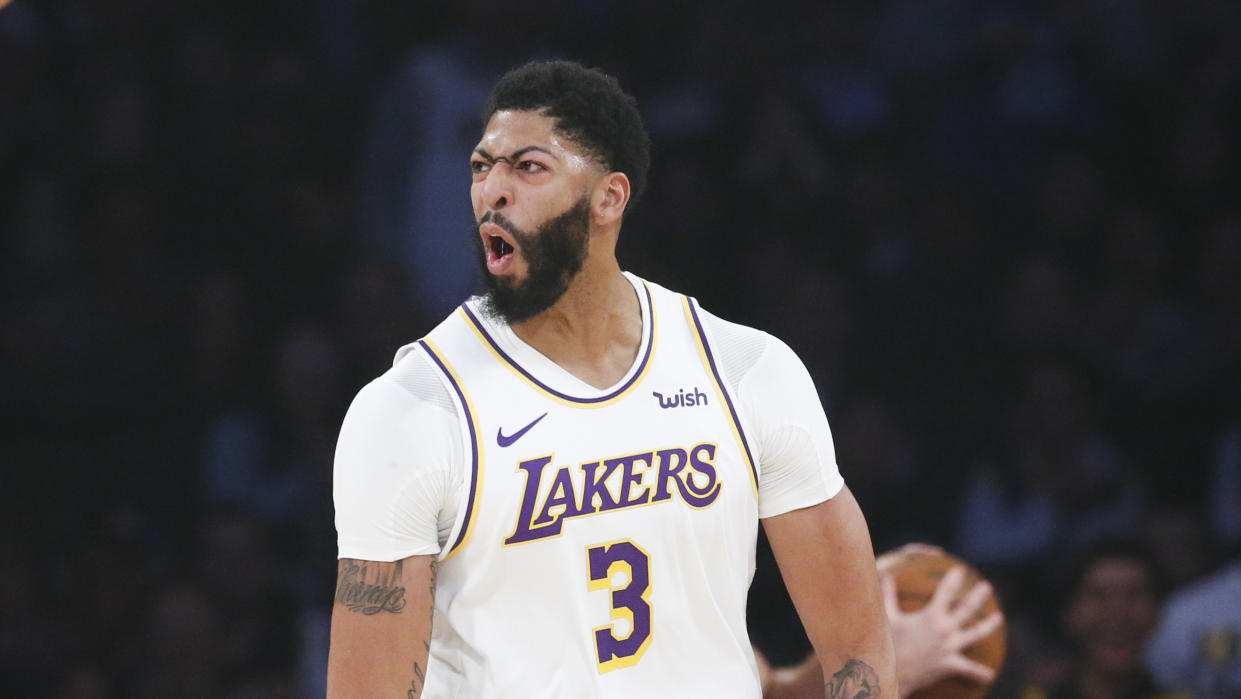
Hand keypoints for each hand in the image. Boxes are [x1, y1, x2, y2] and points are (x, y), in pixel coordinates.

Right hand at [882, 563, 1003, 696]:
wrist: (893, 673)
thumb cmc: (889, 643)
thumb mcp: (888, 617)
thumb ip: (889, 595)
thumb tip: (887, 575)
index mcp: (931, 615)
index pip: (946, 591)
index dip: (954, 579)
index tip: (960, 570)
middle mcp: (945, 629)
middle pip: (968, 609)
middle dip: (978, 596)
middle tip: (986, 587)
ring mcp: (951, 647)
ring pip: (976, 634)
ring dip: (989, 625)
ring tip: (998, 617)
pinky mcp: (952, 665)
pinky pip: (970, 669)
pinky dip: (981, 673)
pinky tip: (990, 674)